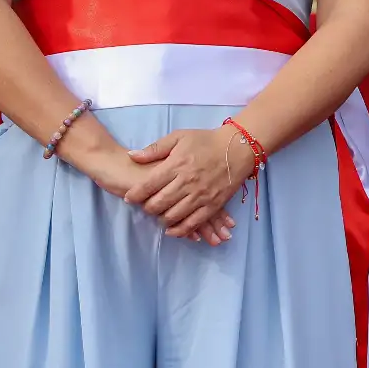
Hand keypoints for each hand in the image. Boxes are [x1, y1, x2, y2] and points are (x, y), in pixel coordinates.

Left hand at [67, 137, 234, 245]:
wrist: (238, 148)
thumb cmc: (206, 141)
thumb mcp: (179, 137)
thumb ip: (155, 148)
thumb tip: (132, 156)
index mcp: (176, 165)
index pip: (147, 185)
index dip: (134, 195)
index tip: (130, 197)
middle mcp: (187, 182)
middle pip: (158, 204)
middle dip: (147, 208)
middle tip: (146, 206)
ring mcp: (201, 195)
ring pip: (173, 216)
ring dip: (161, 219)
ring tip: (159, 215)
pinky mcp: (213, 205)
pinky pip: (193, 223)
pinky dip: (180, 230)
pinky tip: (172, 229)